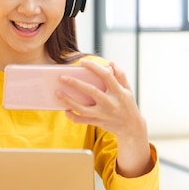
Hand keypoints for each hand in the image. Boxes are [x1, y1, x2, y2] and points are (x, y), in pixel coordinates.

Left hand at [57, 59, 152, 176]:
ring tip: (57, 93)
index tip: (82, 62)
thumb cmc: (128, 105)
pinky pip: (81, 120)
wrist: (131, 128)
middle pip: (91, 91)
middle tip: (61, 77)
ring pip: (82, 108)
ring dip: (68, 101)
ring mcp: (103, 114)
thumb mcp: (128, 90)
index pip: (106, 76)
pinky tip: (64, 109)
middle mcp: (110, 103)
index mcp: (118, 92)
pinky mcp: (97, 122)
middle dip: (75, 83)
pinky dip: (71, 116)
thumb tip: (111, 63)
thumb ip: (120, 76)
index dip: (94, 67)